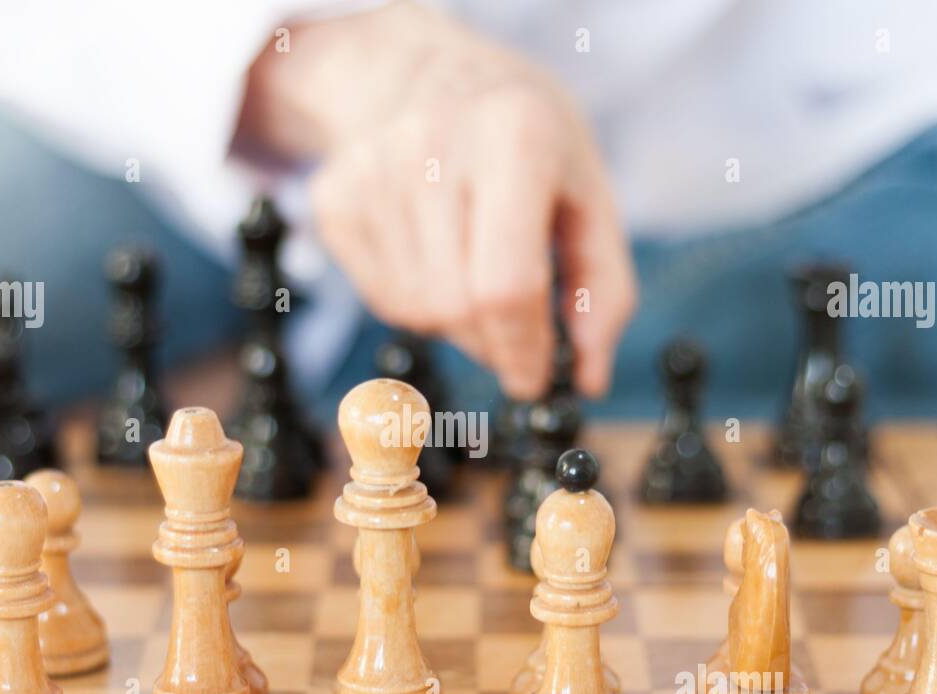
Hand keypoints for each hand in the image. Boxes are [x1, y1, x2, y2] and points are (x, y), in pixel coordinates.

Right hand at [238, 2, 636, 398]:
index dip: (524, 349)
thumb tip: (589, 379)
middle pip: (458, 307)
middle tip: (517, 334)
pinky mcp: (334, 200)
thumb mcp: (587, 192)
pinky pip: (382, 299)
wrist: (420, 72)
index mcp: (514, 135)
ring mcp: (371, 172)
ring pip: (418, 311)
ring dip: (459, 323)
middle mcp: (431, 146)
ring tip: (477, 270)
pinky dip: (419, 304)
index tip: (536, 377)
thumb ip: (602, 289)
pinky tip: (436, 257)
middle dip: (495, 343)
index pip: (506, 285)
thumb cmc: (522, 138)